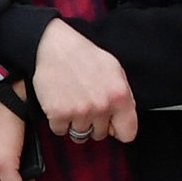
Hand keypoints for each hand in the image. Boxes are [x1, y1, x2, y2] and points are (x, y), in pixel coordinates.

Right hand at [33, 20, 139, 144]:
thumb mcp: (115, 71)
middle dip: (93, 124)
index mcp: (120, 96)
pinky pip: (59, 130)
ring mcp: (79, 112)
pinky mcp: (58, 113)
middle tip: (85, 106)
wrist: (53, 46)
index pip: (127, 133)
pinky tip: (58, 106)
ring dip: (75, 123)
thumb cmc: (84, 55)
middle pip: (100, 134)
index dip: (117, 130)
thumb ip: (124, 97)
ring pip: (80, 134)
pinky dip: (57, 122)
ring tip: (71, 104)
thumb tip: (123, 118)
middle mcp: (102, 106)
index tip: (110, 125)